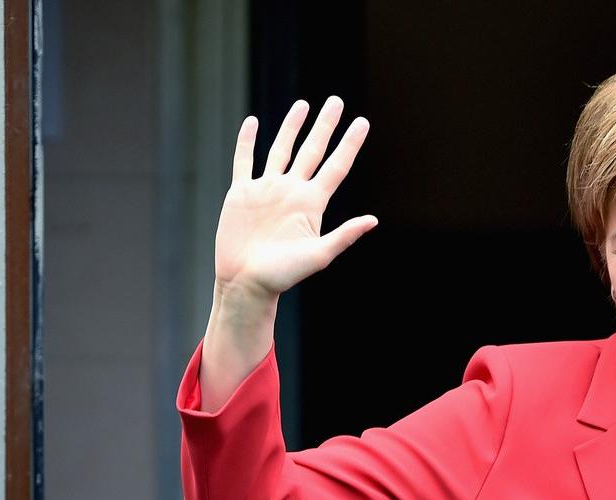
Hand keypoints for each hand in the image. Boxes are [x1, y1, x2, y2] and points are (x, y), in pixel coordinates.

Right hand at [214, 96, 375, 303]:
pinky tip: (253, 123)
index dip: (349, 144)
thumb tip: (373, 220)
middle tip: (336, 101)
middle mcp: (292, 191)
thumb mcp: (318, 255)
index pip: (336, 166)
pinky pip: (244, 162)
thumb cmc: (283, 275)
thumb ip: (344, 236)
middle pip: (312, 150)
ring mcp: (267, 190)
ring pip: (281, 150)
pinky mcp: (242, 194)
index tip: (362, 122)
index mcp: (312, 203)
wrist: (246, 284)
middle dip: (324, 126)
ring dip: (291, 127)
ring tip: (303, 105)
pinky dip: (247, 142)